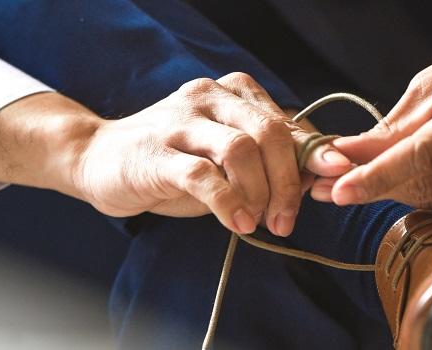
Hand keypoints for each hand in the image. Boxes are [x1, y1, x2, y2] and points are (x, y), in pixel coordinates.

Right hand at [74, 73, 350, 234]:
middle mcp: (209, 97)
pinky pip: (202, 174)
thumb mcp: (227, 156)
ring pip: (240, 149)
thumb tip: (319, 173)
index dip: (313, 158)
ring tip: (257, 222)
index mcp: (233, 93)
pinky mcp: (156, 152)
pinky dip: (227, 201)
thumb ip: (268, 159)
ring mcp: (181, 121)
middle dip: (288, 181)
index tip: (331, 185)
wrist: (100, 159)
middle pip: (270, 132)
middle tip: (286, 219)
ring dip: (259, 193)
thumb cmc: (174, 160)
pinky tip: (236, 222)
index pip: (287, 123)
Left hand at [311, 21, 431, 207]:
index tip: (340, 191)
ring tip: (351, 182)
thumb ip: (390, 128)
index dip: (379, 175)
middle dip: (372, 186)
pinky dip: (415, 190)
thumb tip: (344, 156)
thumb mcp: (429, 84)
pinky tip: (395, 178)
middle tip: (325, 188)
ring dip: (388, 191)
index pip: (427, 154)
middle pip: (427, 182)